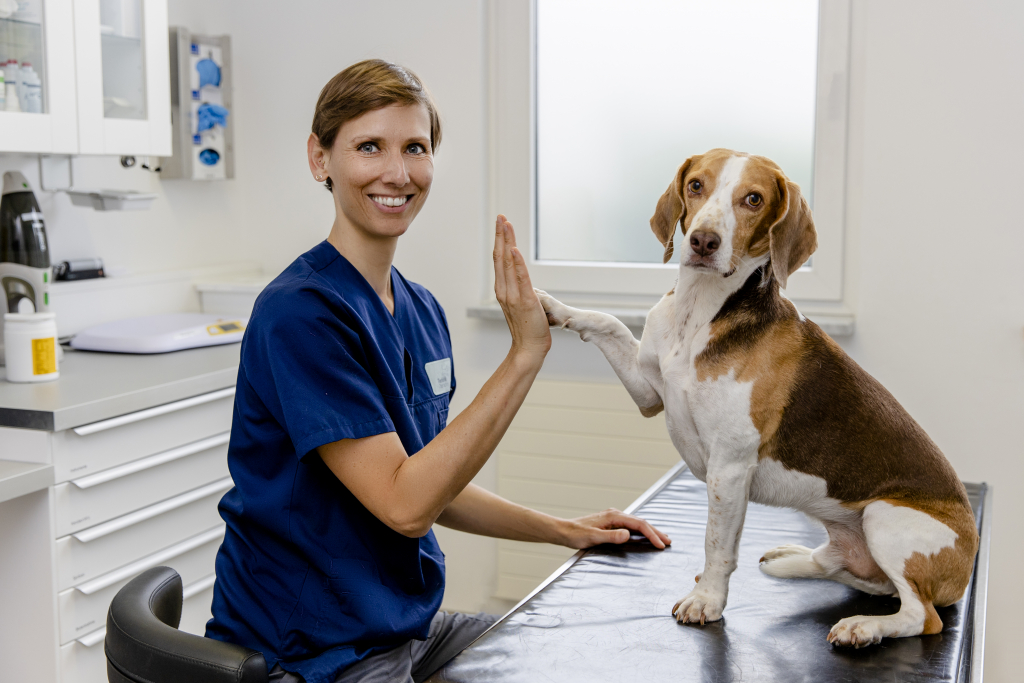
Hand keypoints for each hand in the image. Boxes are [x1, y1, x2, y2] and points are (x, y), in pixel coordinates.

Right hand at [493, 215, 550, 358]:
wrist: (529, 348)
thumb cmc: (527, 328)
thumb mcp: (521, 304)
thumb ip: (519, 289)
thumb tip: (521, 280)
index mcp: (503, 290)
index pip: (500, 260)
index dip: (500, 240)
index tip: (501, 224)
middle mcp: (504, 290)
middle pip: (500, 256)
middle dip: (501, 234)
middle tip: (501, 216)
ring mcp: (513, 295)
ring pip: (508, 263)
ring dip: (507, 241)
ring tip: (506, 224)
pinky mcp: (525, 300)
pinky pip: (520, 278)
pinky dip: (517, 262)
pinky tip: (514, 249)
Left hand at [560, 508, 671, 549]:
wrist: (563, 531)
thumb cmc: (576, 535)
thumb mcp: (593, 537)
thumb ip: (611, 536)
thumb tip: (628, 534)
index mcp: (613, 516)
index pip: (638, 524)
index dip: (652, 534)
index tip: (661, 545)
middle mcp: (615, 514)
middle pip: (640, 522)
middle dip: (655, 532)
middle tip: (668, 542)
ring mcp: (613, 518)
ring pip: (637, 523)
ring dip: (650, 531)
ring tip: (662, 539)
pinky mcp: (610, 523)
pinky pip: (631, 526)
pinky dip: (641, 531)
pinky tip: (645, 536)